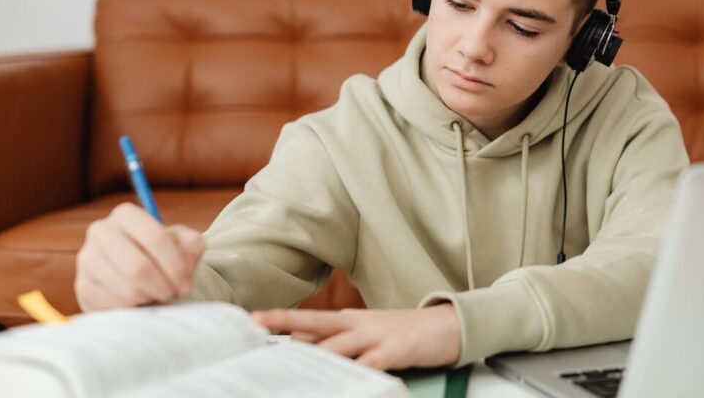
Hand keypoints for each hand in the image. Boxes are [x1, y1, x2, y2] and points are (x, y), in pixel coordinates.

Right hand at [75, 203, 204, 310]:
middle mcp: (101, 231)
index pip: (156, 238)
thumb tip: (188, 252)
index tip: (186, 282)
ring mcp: (87, 259)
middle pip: (138, 267)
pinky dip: (134, 307)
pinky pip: (114, 305)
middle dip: (163, 285)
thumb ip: (192, 244)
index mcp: (126, 215)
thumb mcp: (183, 244)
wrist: (137, 276)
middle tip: (173, 293)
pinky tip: (140, 301)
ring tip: (157, 294)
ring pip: (127, 288)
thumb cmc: (163, 256)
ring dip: (150, 297)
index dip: (176, 265)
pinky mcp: (83, 286)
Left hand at [252, 304, 461, 370]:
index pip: (309, 321)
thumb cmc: (406, 333)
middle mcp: (359, 324)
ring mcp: (378, 335)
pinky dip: (359, 374)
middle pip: (316, 323)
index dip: (281, 320)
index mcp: (350, 320)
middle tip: (256, 323)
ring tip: (290, 370)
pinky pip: (372, 364)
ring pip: (339, 345)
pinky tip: (347, 383)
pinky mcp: (398, 348)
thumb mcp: (369, 334)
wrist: (450, 325)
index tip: (253, 320)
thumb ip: (339, 342)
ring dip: (314, 356)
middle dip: (285, 323)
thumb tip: (301, 347)